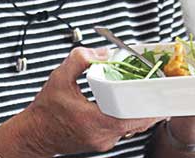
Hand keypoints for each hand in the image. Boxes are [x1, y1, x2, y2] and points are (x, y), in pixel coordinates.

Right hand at [21, 47, 161, 155]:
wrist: (35, 133)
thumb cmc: (45, 111)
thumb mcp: (59, 78)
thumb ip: (80, 59)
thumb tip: (101, 52)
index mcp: (95, 121)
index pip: (133, 117)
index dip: (149, 106)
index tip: (159, 93)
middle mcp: (103, 135)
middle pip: (137, 121)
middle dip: (148, 104)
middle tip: (155, 88)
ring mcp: (104, 141)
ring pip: (132, 126)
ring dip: (138, 110)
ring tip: (142, 92)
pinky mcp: (103, 141)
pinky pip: (123, 129)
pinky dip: (128, 115)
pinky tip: (126, 103)